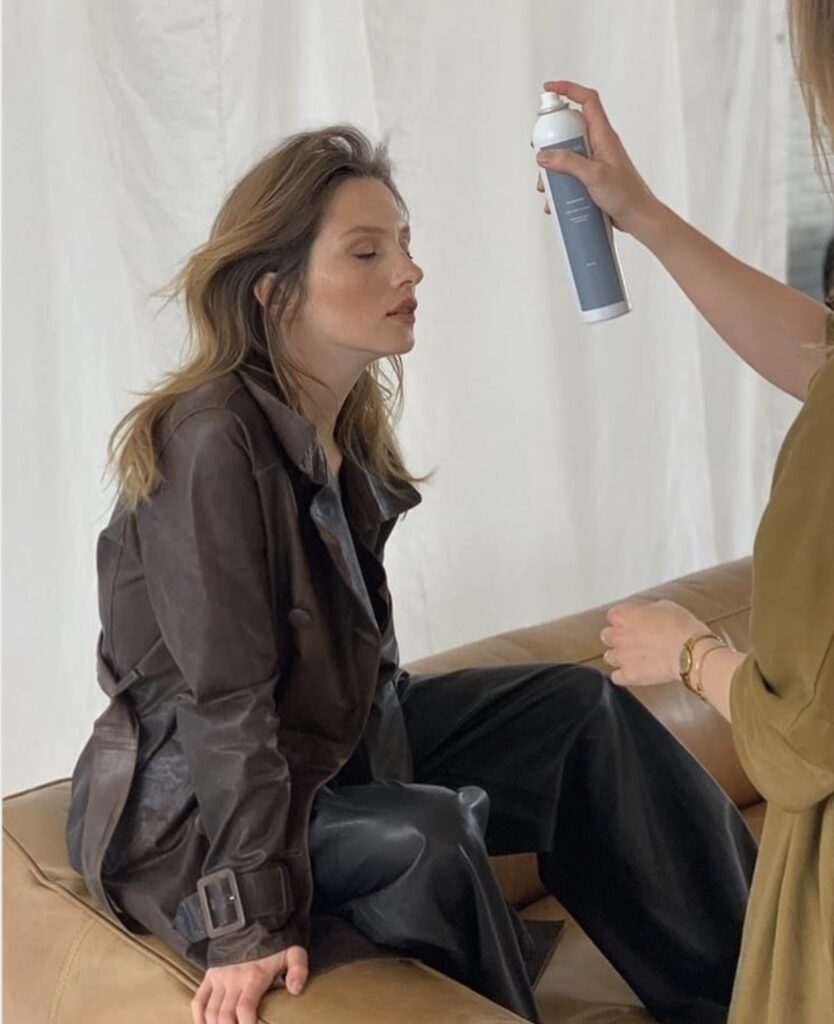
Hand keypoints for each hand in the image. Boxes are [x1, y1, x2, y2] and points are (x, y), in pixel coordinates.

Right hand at [191, 945, 307, 1023]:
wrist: (253, 920)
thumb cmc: (275, 942)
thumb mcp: (293, 952)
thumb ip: (298, 969)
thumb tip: (296, 990)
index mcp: (254, 976)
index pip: (245, 1009)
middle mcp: (233, 979)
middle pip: (224, 1016)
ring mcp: (219, 978)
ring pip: (211, 1012)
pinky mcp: (209, 976)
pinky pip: (198, 1001)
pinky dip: (199, 1018)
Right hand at [534, 79, 658, 234]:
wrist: (638, 218)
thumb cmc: (625, 195)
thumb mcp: (594, 176)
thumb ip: (568, 163)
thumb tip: (544, 155)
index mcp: (603, 135)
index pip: (586, 100)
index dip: (568, 89)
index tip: (548, 90)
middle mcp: (598, 144)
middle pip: (570, 128)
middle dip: (551, 140)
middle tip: (540, 153)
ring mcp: (595, 160)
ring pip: (566, 154)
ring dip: (552, 168)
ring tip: (546, 185)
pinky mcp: (592, 177)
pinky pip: (570, 173)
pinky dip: (560, 184)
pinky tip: (554, 200)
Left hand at [600, 600, 707, 686]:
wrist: (689, 650)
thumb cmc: (680, 627)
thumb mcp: (665, 606)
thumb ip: (649, 611)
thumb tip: (650, 615)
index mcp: (623, 616)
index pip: (613, 615)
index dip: (624, 619)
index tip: (631, 621)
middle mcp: (617, 635)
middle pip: (606, 636)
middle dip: (616, 637)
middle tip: (630, 638)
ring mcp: (621, 657)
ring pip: (609, 657)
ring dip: (619, 656)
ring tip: (632, 657)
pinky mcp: (629, 675)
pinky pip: (617, 677)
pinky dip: (623, 675)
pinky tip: (631, 672)